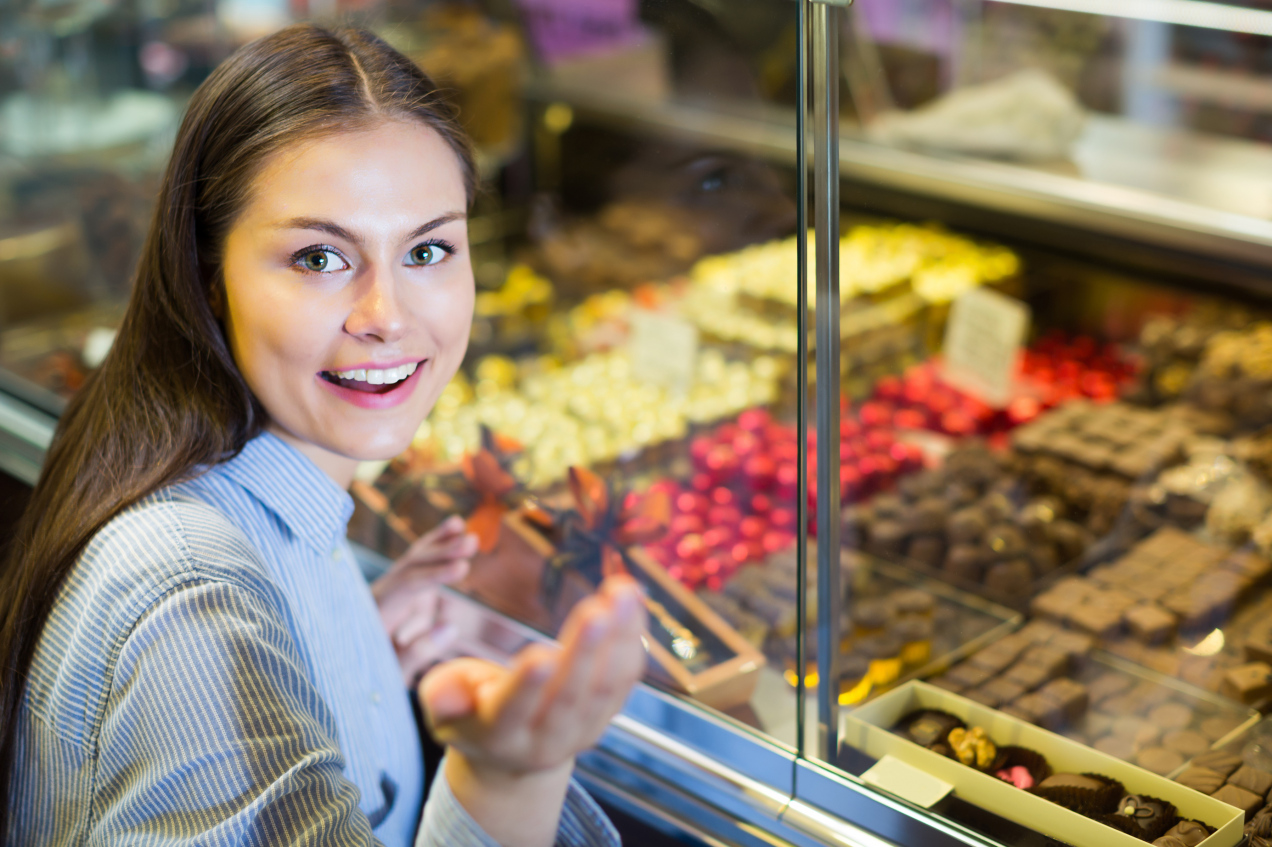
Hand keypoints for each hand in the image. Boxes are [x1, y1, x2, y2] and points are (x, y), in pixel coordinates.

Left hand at [372, 515, 476, 684]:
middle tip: (471, 542)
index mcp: (374, 612)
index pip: (406, 586)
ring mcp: (392, 589)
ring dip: (439, 542)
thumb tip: (451, 626)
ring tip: (461, 526)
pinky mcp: (405, 589)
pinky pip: (421, 563)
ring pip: (414, 559)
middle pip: (410, 565)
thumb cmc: (373, 676)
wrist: (354, 674)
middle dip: (441, 552)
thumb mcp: (393, 672)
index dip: (435, 576)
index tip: (463, 568)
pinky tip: (454, 528)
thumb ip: (418, 652)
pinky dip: (437, 546)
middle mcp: (381, 593)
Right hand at [419, 575, 646, 846]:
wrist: (514, 758)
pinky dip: (631, 635)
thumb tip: (447, 692)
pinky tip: (632, 597)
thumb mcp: (444, 711)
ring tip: (622, 591)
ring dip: (619, 636)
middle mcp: (546, 738)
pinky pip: (625, 674)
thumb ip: (443, 696)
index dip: (527, 686)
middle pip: (569, 697)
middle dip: (584, 651)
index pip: (513, 711)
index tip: (540, 654)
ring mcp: (582, 728)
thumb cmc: (473, 717)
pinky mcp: (607, 712)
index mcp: (499, 736)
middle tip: (597, 610)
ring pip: (605, 685)